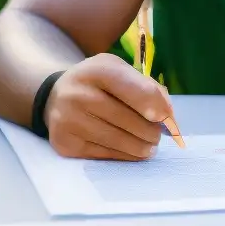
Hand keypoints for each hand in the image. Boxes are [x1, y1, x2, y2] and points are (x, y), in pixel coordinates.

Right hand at [44, 53, 169, 161]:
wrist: (56, 97)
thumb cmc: (99, 84)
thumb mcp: (120, 72)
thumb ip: (148, 88)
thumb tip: (168, 117)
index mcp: (96, 69)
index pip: (129, 87)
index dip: (152, 104)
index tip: (165, 118)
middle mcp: (78, 93)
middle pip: (125, 118)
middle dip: (150, 130)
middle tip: (158, 135)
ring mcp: (68, 119)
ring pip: (116, 139)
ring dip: (140, 147)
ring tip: (150, 147)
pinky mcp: (65, 143)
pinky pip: (103, 154)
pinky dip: (124, 155)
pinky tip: (132, 152)